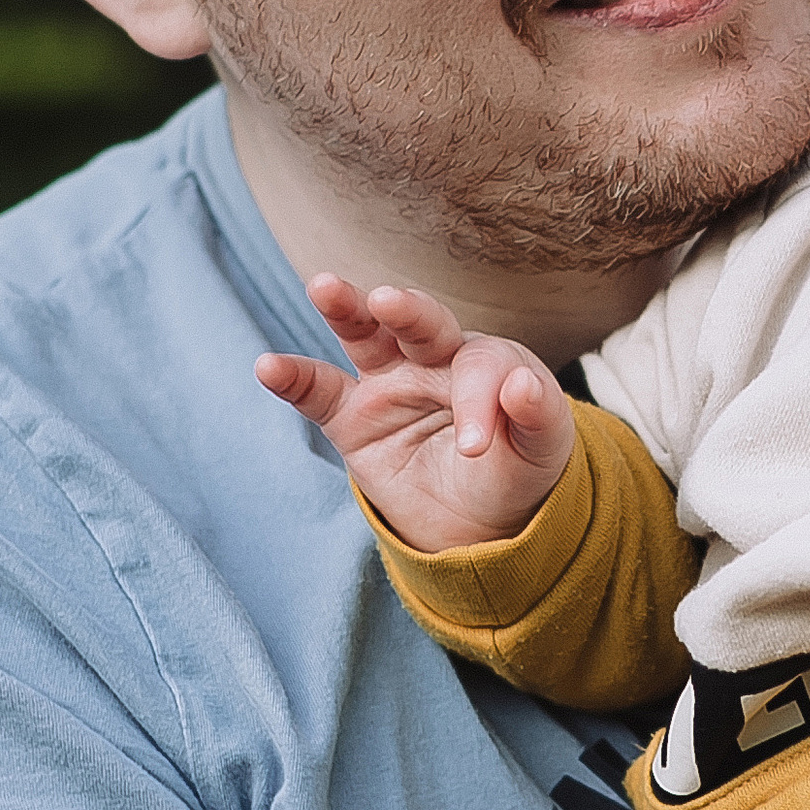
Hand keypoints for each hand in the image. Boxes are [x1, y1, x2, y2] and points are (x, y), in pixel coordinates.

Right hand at [256, 277, 574, 554]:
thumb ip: (539, 416)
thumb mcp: (541, 452)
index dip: (477, 401)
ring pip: (365, 336)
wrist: (479, 522)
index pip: (480, 365)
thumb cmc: (516, 472)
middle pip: (420, 323)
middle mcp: (435, 359)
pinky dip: (293, 378)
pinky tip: (268, 366)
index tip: (474, 447)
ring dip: (345, 309)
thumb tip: (524, 383)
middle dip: (407, 310)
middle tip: (390, 302)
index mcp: (488, 363)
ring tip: (323, 286)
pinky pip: (319, 392)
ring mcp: (389, 382)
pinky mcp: (350, 416)